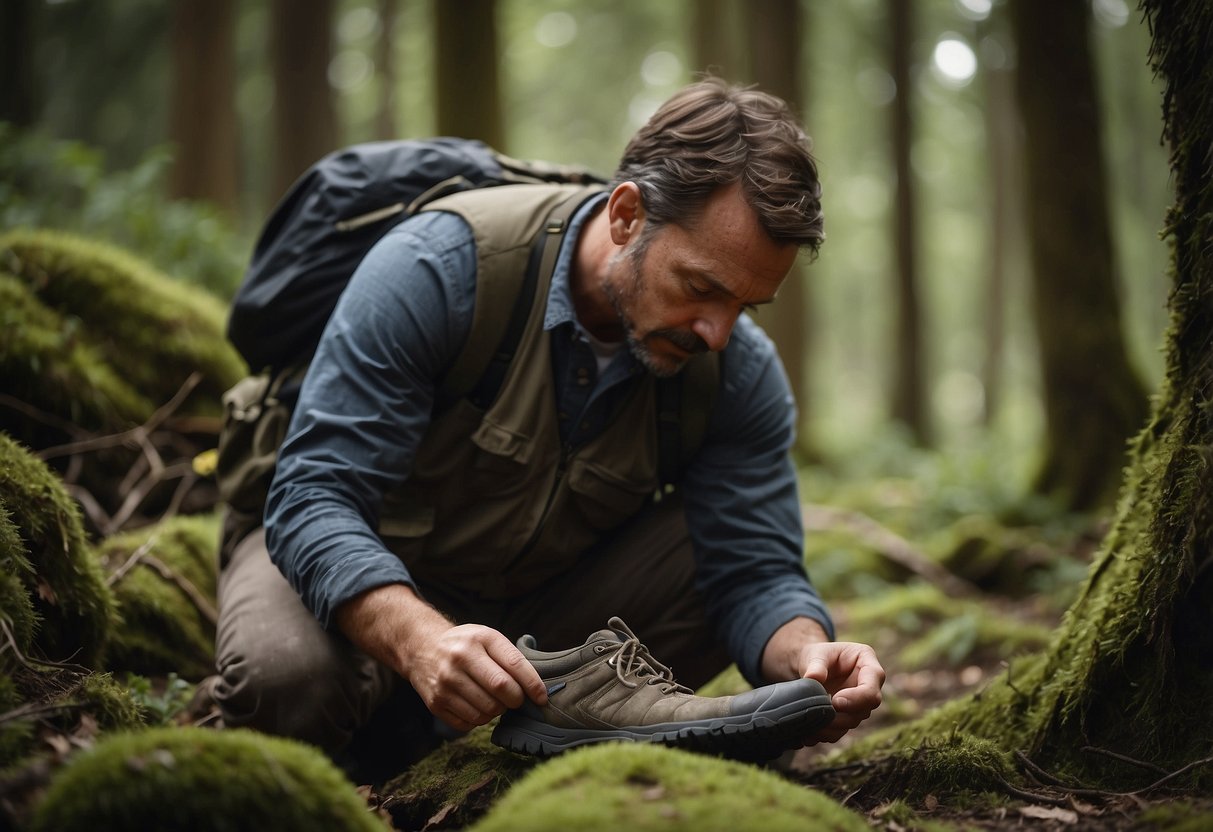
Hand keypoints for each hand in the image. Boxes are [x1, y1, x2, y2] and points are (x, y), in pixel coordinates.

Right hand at [404, 622, 548, 732]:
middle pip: (501, 690)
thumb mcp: (487, 638)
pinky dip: (478, 720)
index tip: (542, 698)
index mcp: (478, 639)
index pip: (513, 666)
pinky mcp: (435, 703)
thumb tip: (536, 689)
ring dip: (497, 711)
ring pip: (486, 711)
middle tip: (514, 697)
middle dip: (515, 700)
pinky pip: (469, 723)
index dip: (533, 685)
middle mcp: (459, 659)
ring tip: (492, 699)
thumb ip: (511, 658)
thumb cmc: (465, 644)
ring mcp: (445, 683)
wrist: (421, 648)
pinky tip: (475, 705)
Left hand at [760, 617, 884, 744]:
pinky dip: (825, 734)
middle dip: (843, 716)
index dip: (857, 698)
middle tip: (821, 716)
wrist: (810, 667)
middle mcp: (869, 686)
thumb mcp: (816, 653)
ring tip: (811, 727)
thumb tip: (813, 677)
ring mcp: (859, 703)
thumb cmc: (818, 655)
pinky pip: (841, 730)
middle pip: (865, 708)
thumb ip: (817, 664)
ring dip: (833, 728)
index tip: (835, 701)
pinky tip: (809, 734)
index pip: (872, 687)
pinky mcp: (847, 716)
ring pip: (853, 722)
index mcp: (868, 664)